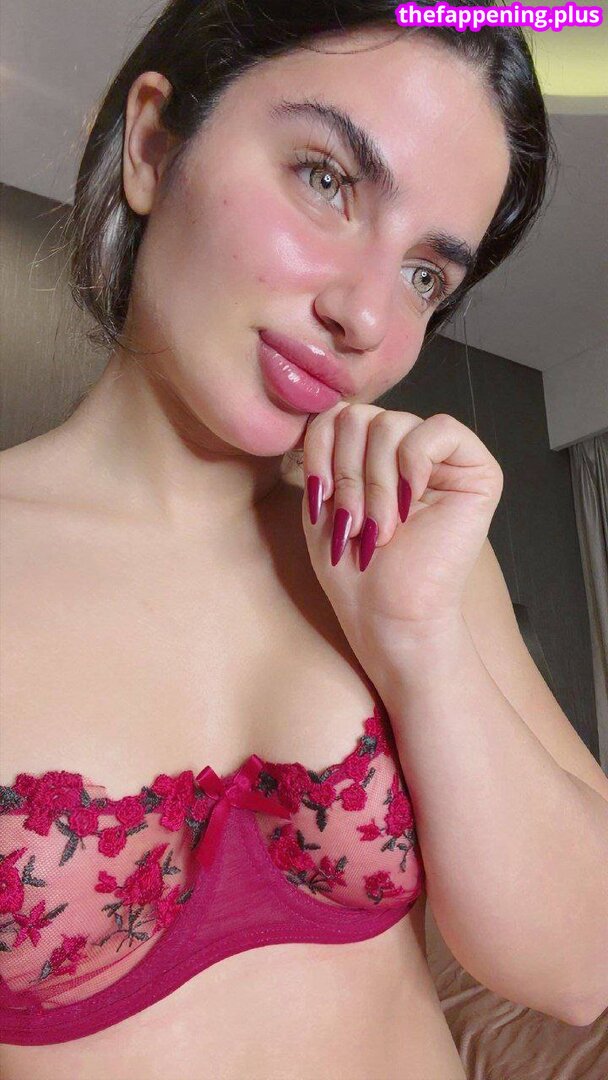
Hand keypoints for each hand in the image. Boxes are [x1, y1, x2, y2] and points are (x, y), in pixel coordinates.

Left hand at [300, 402, 503, 675]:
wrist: (387, 614)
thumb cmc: (353, 568)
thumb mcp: (322, 499)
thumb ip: (323, 449)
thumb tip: (327, 407)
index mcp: (369, 453)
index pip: (336, 414)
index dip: (318, 450)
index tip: (318, 499)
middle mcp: (406, 449)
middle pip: (361, 415)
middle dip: (347, 473)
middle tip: (354, 523)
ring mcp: (442, 458)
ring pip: (392, 424)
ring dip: (375, 483)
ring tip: (380, 528)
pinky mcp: (477, 470)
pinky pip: (438, 430)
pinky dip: (413, 464)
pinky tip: (410, 504)